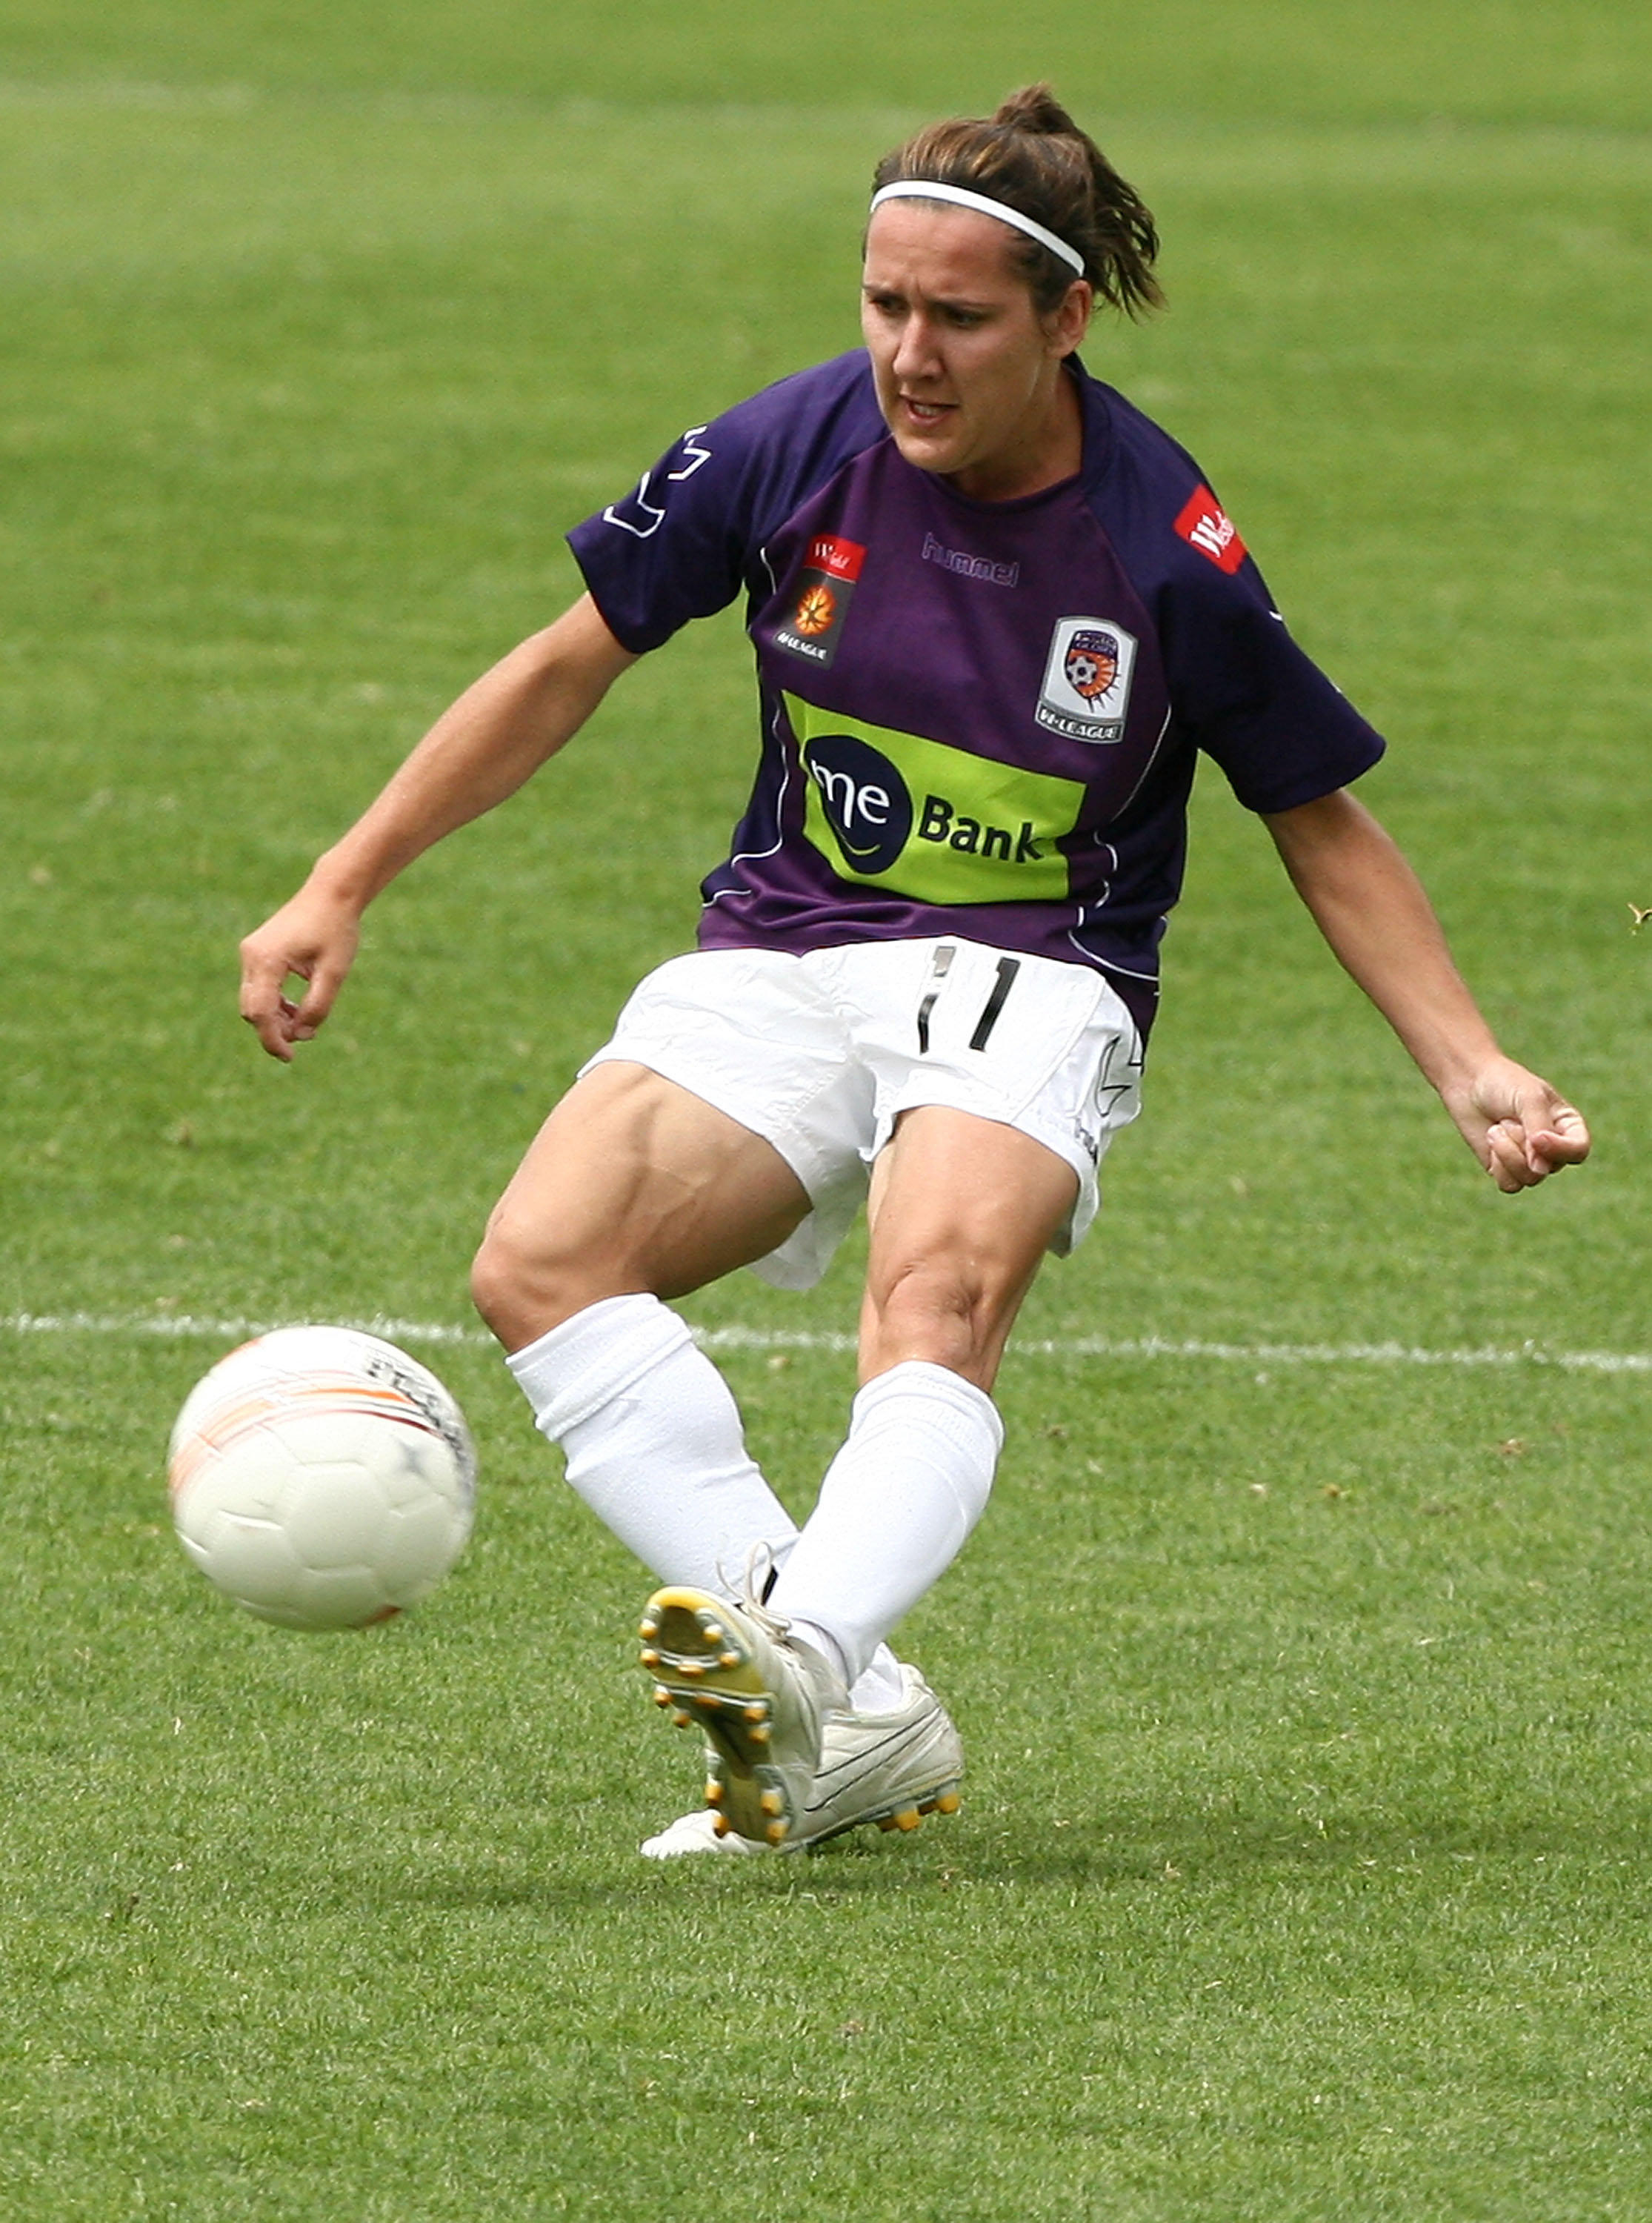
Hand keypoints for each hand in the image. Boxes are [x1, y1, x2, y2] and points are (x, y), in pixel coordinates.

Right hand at [238, 883, 361, 1062]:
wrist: (332, 894)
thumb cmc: (337, 930)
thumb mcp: (334, 973)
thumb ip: (317, 1007)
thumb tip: (301, 1034)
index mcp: (266, 960)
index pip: (260, 1012)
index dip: (273, 1039)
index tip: (290, 1057)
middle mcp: (251, 956)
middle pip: (252, 1009)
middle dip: (275, 1030)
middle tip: (306, 1037)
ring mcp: (251, 953)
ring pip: (254, 1000)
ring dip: (276, 1018)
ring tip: (305, 1024)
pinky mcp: (258, 952)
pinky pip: (260, 988)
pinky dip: (275, 1004)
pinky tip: (296, 1009)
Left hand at [1444, 1061, 1590, 1191]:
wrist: (1468, 1083)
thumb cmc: (1504, 1084)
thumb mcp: (1528, 1098)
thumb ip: (1539, 1130)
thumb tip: (1539, 1169)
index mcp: (1567, 1126)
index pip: (1578, 1150)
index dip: (1559, 1149)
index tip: (1535, 1137)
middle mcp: (1553, 1147)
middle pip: (1549, 1166)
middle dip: (1522, 1143)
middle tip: (1506, 1119)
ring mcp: (1530, 1161)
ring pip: (1530, 1178)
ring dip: (1507, 1151)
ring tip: (1497, 1127)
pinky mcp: (1506, 1170)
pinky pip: (1510, 1185)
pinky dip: (1498, 1164)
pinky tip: (1490, 1141)